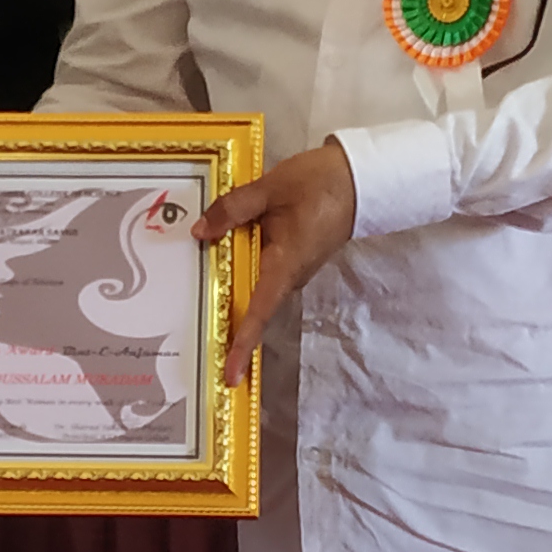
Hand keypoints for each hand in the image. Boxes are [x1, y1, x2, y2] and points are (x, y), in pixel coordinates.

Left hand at [196, 140, 356, 383]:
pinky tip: (214, 253)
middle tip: (193, 344)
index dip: (243, 343)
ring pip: (254, 286)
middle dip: (226, 324)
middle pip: (252, 306)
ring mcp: (292, 269)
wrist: (359, 178)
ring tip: (191, 299)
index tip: (231, 373)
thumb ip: (233, 209)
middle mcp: (290, 276)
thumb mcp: (271, 188)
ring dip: (229, 293)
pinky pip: (260, 270)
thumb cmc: (321, 184)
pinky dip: (238, 268)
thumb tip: (199, 231)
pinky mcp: (292, 257)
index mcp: (286, 265)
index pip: (260, 312)